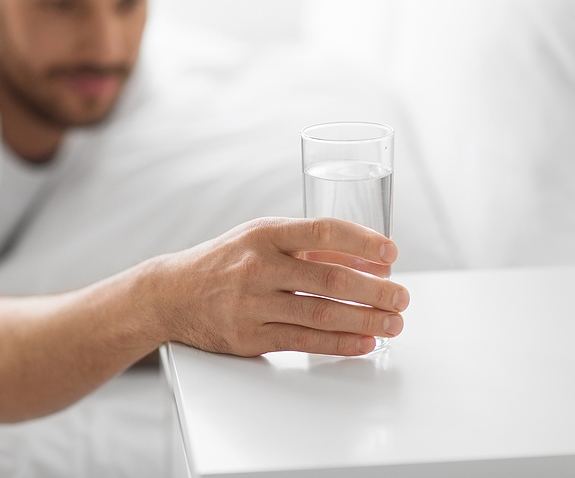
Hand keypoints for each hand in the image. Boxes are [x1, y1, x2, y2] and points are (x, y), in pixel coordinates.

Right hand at [157, 217, 408, 356]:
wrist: (171, 293)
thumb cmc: (225, 262)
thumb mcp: (259, 238)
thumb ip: (306, 246)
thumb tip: (365, 258)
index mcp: (263, 234)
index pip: (322, 231)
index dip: (363, 241)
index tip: (391, 253)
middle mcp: (257, 267)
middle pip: (330, 279)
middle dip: (376, 290)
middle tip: (402, 296)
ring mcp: (251, 304)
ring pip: (321, 314)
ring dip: (366, 320)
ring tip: (393, 322)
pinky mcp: (248, 338)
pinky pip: (303, 342)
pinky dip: (339, 343)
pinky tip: (363, 341)